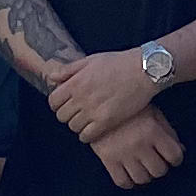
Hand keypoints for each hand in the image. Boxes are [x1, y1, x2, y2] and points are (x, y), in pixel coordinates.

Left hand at [48, 46, 165, 142]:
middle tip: (77, 112)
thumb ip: (69, 70)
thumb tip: (52, 78)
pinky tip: (93, 129)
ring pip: (73, 127)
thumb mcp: (91, 60)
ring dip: (78, 125)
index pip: (53, 101)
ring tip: (87, 120)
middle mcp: (81, 98)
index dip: (58, 104)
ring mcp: (93, 111)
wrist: (143, 70)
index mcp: (75, 82)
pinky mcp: (106, 121)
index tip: (66, 104)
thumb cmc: (119, 63)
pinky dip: (87, 135)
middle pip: (61, 116)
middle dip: (67, 115)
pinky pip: (86, 136)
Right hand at [96, 108, 184, 189]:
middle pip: (159, 170)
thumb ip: (168, 132)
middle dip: (161, 167)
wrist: (98, 104)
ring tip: (144, 168)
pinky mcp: (108, 159)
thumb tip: (181, 150)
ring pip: (142, 179)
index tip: (172, 157)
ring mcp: (123, 154)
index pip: (175, 156)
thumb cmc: (130, 109)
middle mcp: (139, 144)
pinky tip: (130, 175)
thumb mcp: (153, 113)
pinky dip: (129, 183)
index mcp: (153, 130)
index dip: (176, 158)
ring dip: (146, 175)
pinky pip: (122, 181)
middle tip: (157, 161)